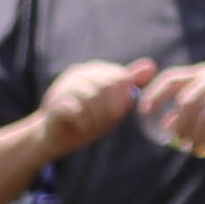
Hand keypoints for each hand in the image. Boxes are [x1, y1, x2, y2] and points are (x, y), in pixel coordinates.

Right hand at [33, 59, 155, 158]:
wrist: (53, 138)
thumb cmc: (85, 120)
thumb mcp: (112, 103)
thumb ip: (128, 85)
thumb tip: (151, 66)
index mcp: (93, 70)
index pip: (119, 77)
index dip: (120, 99)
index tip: (112, 113)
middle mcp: (77, 73)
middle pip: (107, 86)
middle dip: (108, 109)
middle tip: (100, 123)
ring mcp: (63, 87)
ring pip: (92, 97)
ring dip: (95, 118)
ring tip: (89, 126)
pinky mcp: (54, 103)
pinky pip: (77, 110)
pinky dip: (83, 123)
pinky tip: (79, 127)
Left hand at [139, 61, 204, 158]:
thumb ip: (191, 102)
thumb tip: (165, 124)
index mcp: (203, 73)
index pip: (171, 79)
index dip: (154, 94)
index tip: (145, 112)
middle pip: (185, 105)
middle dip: (179, 126)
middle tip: (181, 142)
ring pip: (203, 118)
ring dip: (196, 137)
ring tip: (197, 149)